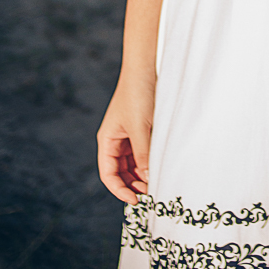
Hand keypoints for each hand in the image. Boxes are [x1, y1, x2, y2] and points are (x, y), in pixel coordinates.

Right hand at [97, 76, 154, 204]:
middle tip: (151, 193)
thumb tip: (147, 179)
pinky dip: (149, 162)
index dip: (119, 190)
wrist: (147, 66)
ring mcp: (129, 134)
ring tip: (156, 182)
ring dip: (142, 175)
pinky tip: (160, 166)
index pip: (108, 174)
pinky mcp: (143, 128)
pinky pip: (143, 151)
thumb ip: (143, 154)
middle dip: (133, 185)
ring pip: (133, 163)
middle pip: (121, 172)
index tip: (135, 201)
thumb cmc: (138, 93)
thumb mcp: (140, 127)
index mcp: (108, 140)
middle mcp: (116, 139)